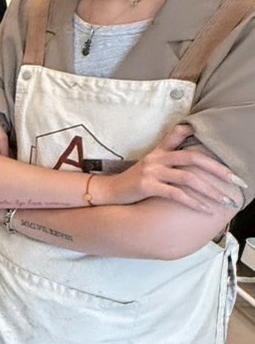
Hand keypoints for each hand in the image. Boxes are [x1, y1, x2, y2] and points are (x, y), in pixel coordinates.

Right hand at [99, 123, 244, 212]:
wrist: (108, 192)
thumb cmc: (132, 181)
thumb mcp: (148, 164)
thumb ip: (166, 154)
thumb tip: (186, 152)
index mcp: (158, 151)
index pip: (179, 135)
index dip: (197, 134)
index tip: (216, 141)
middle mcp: (156, 158)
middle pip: (193, 158)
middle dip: (218, 170)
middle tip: (236, 181)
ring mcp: (151, 172)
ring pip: (188, 178)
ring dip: (209, 190)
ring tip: (224, 200)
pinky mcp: (147, 186)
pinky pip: (175, 193)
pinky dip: (192, 202)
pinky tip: (204, 209)